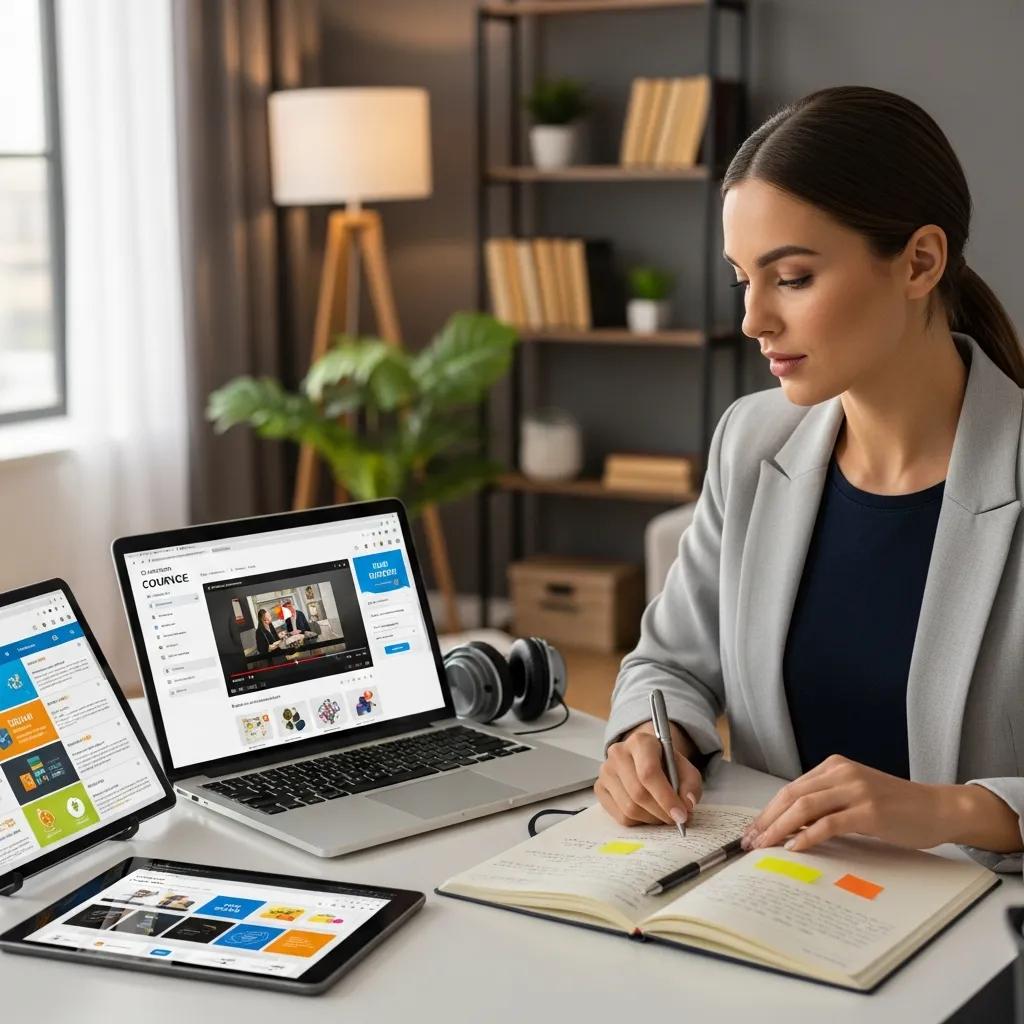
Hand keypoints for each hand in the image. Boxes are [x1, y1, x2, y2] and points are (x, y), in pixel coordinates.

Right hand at [596, 721, 702, 827]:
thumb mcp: (685, 769)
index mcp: (640, 742)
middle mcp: (618, 753)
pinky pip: (620, 816)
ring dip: (651, 819)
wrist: (645, 757)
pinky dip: (639, 821)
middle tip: (676, 819)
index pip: (649, 772)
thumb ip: (691, 785)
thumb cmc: (666, 764)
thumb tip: (687, 804)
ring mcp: (605, 771)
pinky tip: (647, 812)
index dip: (666, 797)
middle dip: (661, 812)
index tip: (681, 815)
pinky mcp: (599, 788)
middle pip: (638, 793)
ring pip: (629, 808)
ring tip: (662, 814)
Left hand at [740, 754, 953, 853]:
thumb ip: (826, 804)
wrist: (938, 809)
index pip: (790, 788)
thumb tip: (789, 827)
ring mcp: (855, 790)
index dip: (768, 810)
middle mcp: (841, 772)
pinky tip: (795, 848)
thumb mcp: (855, 797)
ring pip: (804, 807)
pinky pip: (829, 823)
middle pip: (791, 795)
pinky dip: (808, 836)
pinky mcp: (869, 811)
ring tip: (765, 846)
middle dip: (767, 820)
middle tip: (750, 842)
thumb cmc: (897, 807)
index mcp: (834, 766)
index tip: (752, 830)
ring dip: (780, 828)